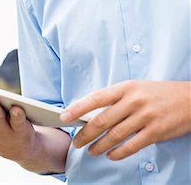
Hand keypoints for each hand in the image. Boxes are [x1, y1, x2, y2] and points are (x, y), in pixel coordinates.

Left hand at [60, 80, 190, 160]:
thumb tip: (92, 113)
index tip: (64, 116)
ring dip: (99, 146)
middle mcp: (133, 101)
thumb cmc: (158, 93)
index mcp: (126, 87)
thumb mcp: (135, 88)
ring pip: (114, 136)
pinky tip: (111, 155)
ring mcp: (144, 117)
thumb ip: (116, 99)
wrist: (189, 99)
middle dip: (85, 134)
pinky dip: (118, 153)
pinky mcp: (155, 132)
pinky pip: (131, 146)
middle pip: (101, 120)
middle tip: (76, 143)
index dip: (78, 108)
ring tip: (91, 151)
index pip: (96, 98)